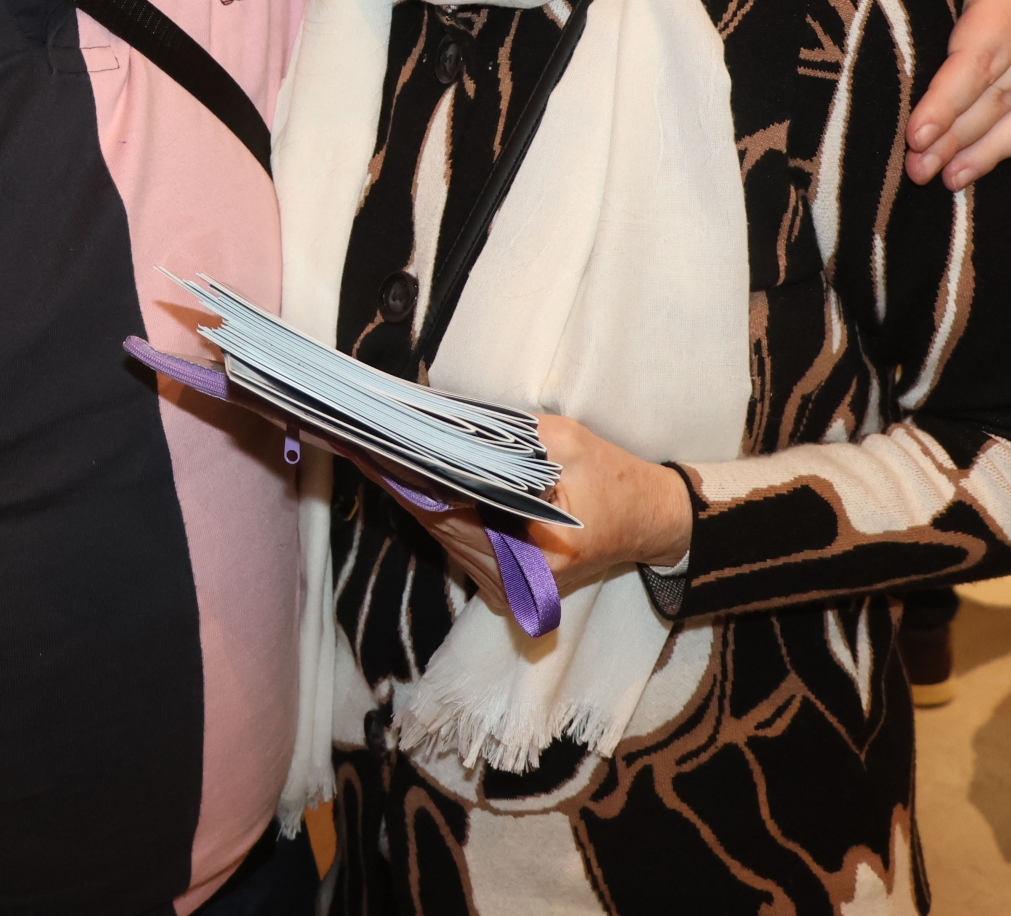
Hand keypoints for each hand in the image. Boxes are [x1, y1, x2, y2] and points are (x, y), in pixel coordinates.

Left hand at [364, 416, 691, 615]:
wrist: (648, 520)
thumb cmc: (612, 478)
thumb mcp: (563, 441)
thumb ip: (501, 437)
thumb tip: (438, 421)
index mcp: (532, 554)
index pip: (447, 511)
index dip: (407, 474)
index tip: (371, 444)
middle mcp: (513, 583)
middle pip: (436, 524)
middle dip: (402, 478)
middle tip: (362, 435)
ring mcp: (506, 588)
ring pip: (440, 533)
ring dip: (415, 492)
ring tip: (378, 447)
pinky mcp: (503, 582)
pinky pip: (456, 540)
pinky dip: (438, 507)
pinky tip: (416, 473)